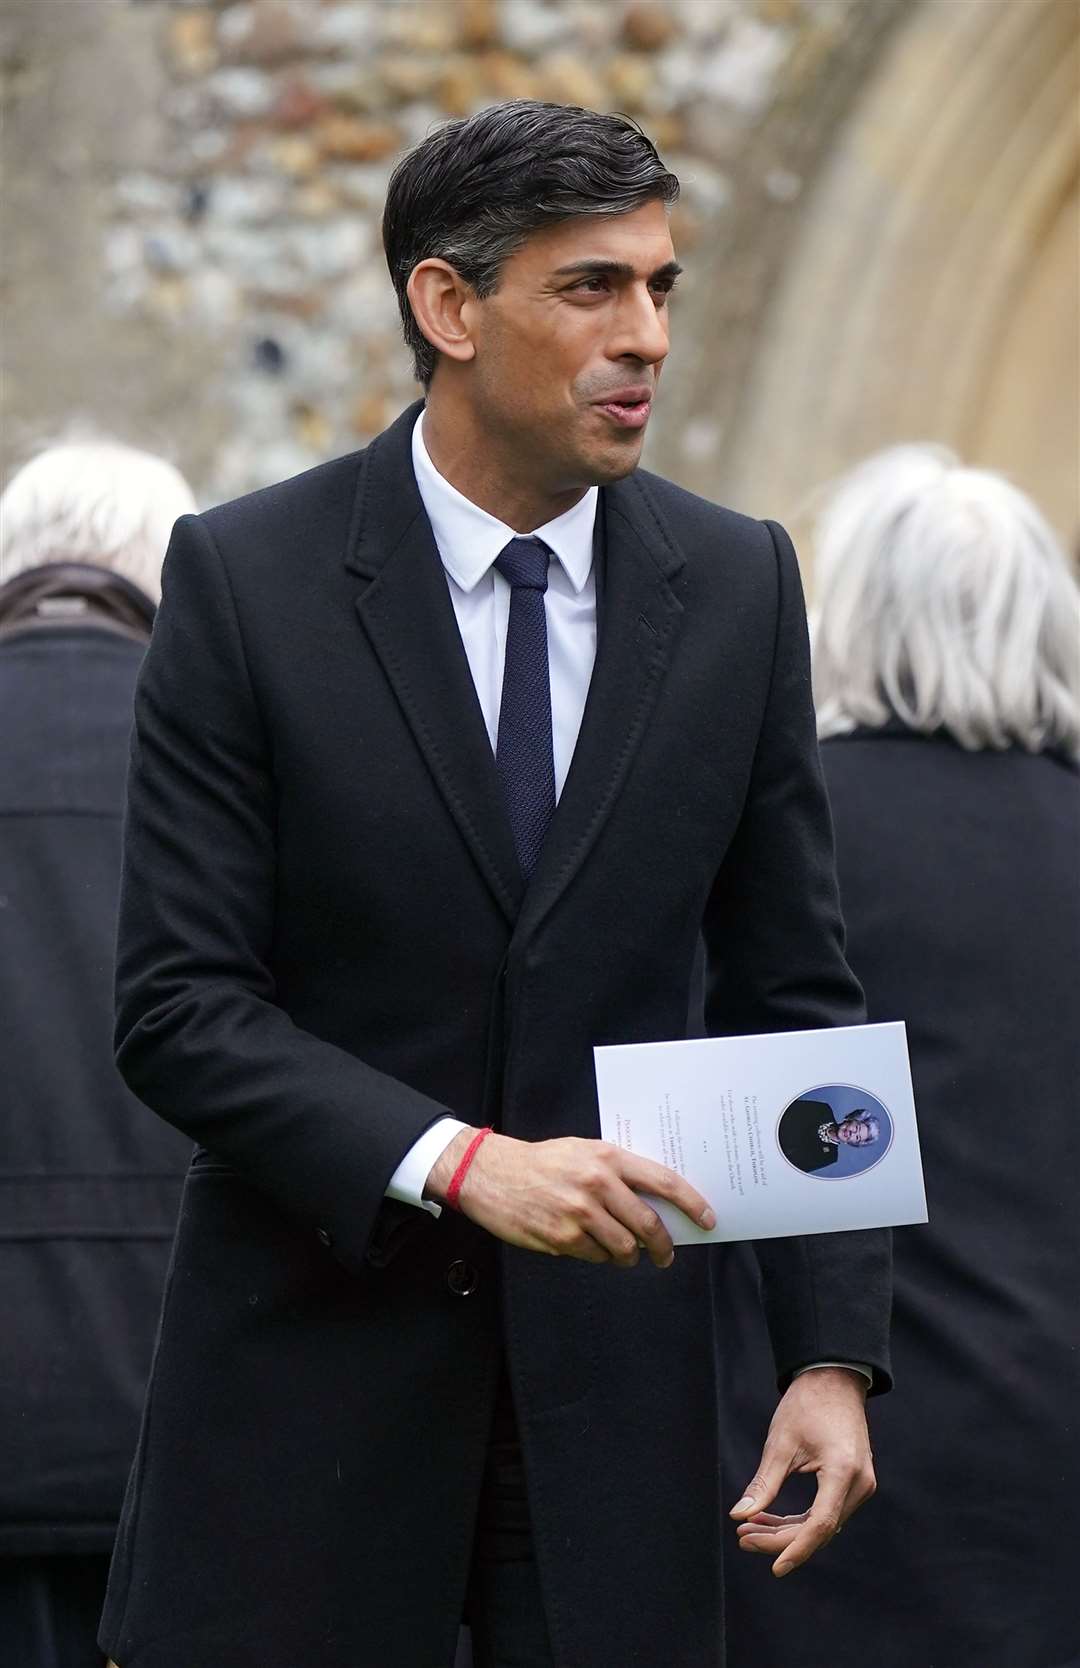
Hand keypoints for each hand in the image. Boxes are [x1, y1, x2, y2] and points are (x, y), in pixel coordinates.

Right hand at [425, 1128, 715, 1267]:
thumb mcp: (584, 1151)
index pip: (663, 1182)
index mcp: (607, 1158)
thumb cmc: (543, 1161)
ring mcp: (579, 1213)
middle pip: (648, 1224)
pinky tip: (590, 1246)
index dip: (691, 1203)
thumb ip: (618, 1171)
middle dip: (663, 1245)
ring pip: (625, 1248)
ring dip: (630, 1256)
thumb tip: (657, 1200)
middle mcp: (597, 1184)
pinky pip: (596, 1257)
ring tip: (624, 1252)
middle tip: (665, 1254)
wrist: (491, 1173)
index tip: (708, 1219)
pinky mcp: (561, 1238)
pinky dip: (600, 1256)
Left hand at [729, 1366, 874, 1575]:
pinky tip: (769, 1518)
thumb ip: (763, 1484)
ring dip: (787, 1530)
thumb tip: (738, 1515)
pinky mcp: (855, 1483)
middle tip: (743, 1538)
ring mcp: (861, 1485)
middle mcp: (860, 1484)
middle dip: (781, 1538)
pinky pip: (828, 1511)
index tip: (774, 1568)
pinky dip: (800, 1518)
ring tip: (749, 1529)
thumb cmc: (806, 1405)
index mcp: (843, 1471)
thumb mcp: (780, 1443)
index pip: (820, 1525)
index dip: (796, 1549)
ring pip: (823, 1523)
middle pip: (820, 1529)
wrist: (834, 1380)